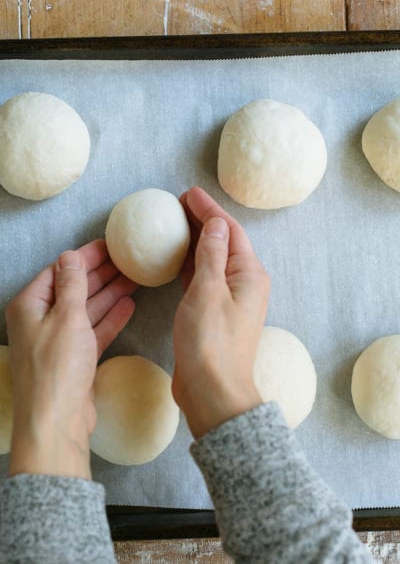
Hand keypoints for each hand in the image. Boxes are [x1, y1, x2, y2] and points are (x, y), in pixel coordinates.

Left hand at [6, 240, 135, 478]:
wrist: (57, 422)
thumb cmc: (57, 367)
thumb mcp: (66, 317)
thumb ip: (72, 284)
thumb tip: (70, 256)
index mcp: (31, 305)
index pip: (60, 271)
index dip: (85, 256)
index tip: (111, 245)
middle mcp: (42, 320)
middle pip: (75, 288)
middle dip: (101, 274)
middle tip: (129, 259)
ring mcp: (60, 340)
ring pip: (88, 309)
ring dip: (110, 294)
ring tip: (135, 278)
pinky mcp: (76, 357)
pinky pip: (95, 330)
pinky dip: (111, 318)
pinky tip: (130, 305)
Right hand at [172, 187, 269, 438]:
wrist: (212, 392)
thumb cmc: (210, 342)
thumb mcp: (208, 291)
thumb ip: (212, 254)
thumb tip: (216, 223)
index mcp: (249, 274)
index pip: (230, 230)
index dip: (209, 210)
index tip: (188, 193)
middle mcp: (244, 283)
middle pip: (223, 243)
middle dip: (202, 222)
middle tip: (177, 205)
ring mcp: (230, 300)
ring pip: (212, 261)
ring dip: (195, 242)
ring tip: (174, 225)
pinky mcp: (214, 313)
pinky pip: (203, 279)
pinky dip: (190, 266)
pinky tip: (175, 259)